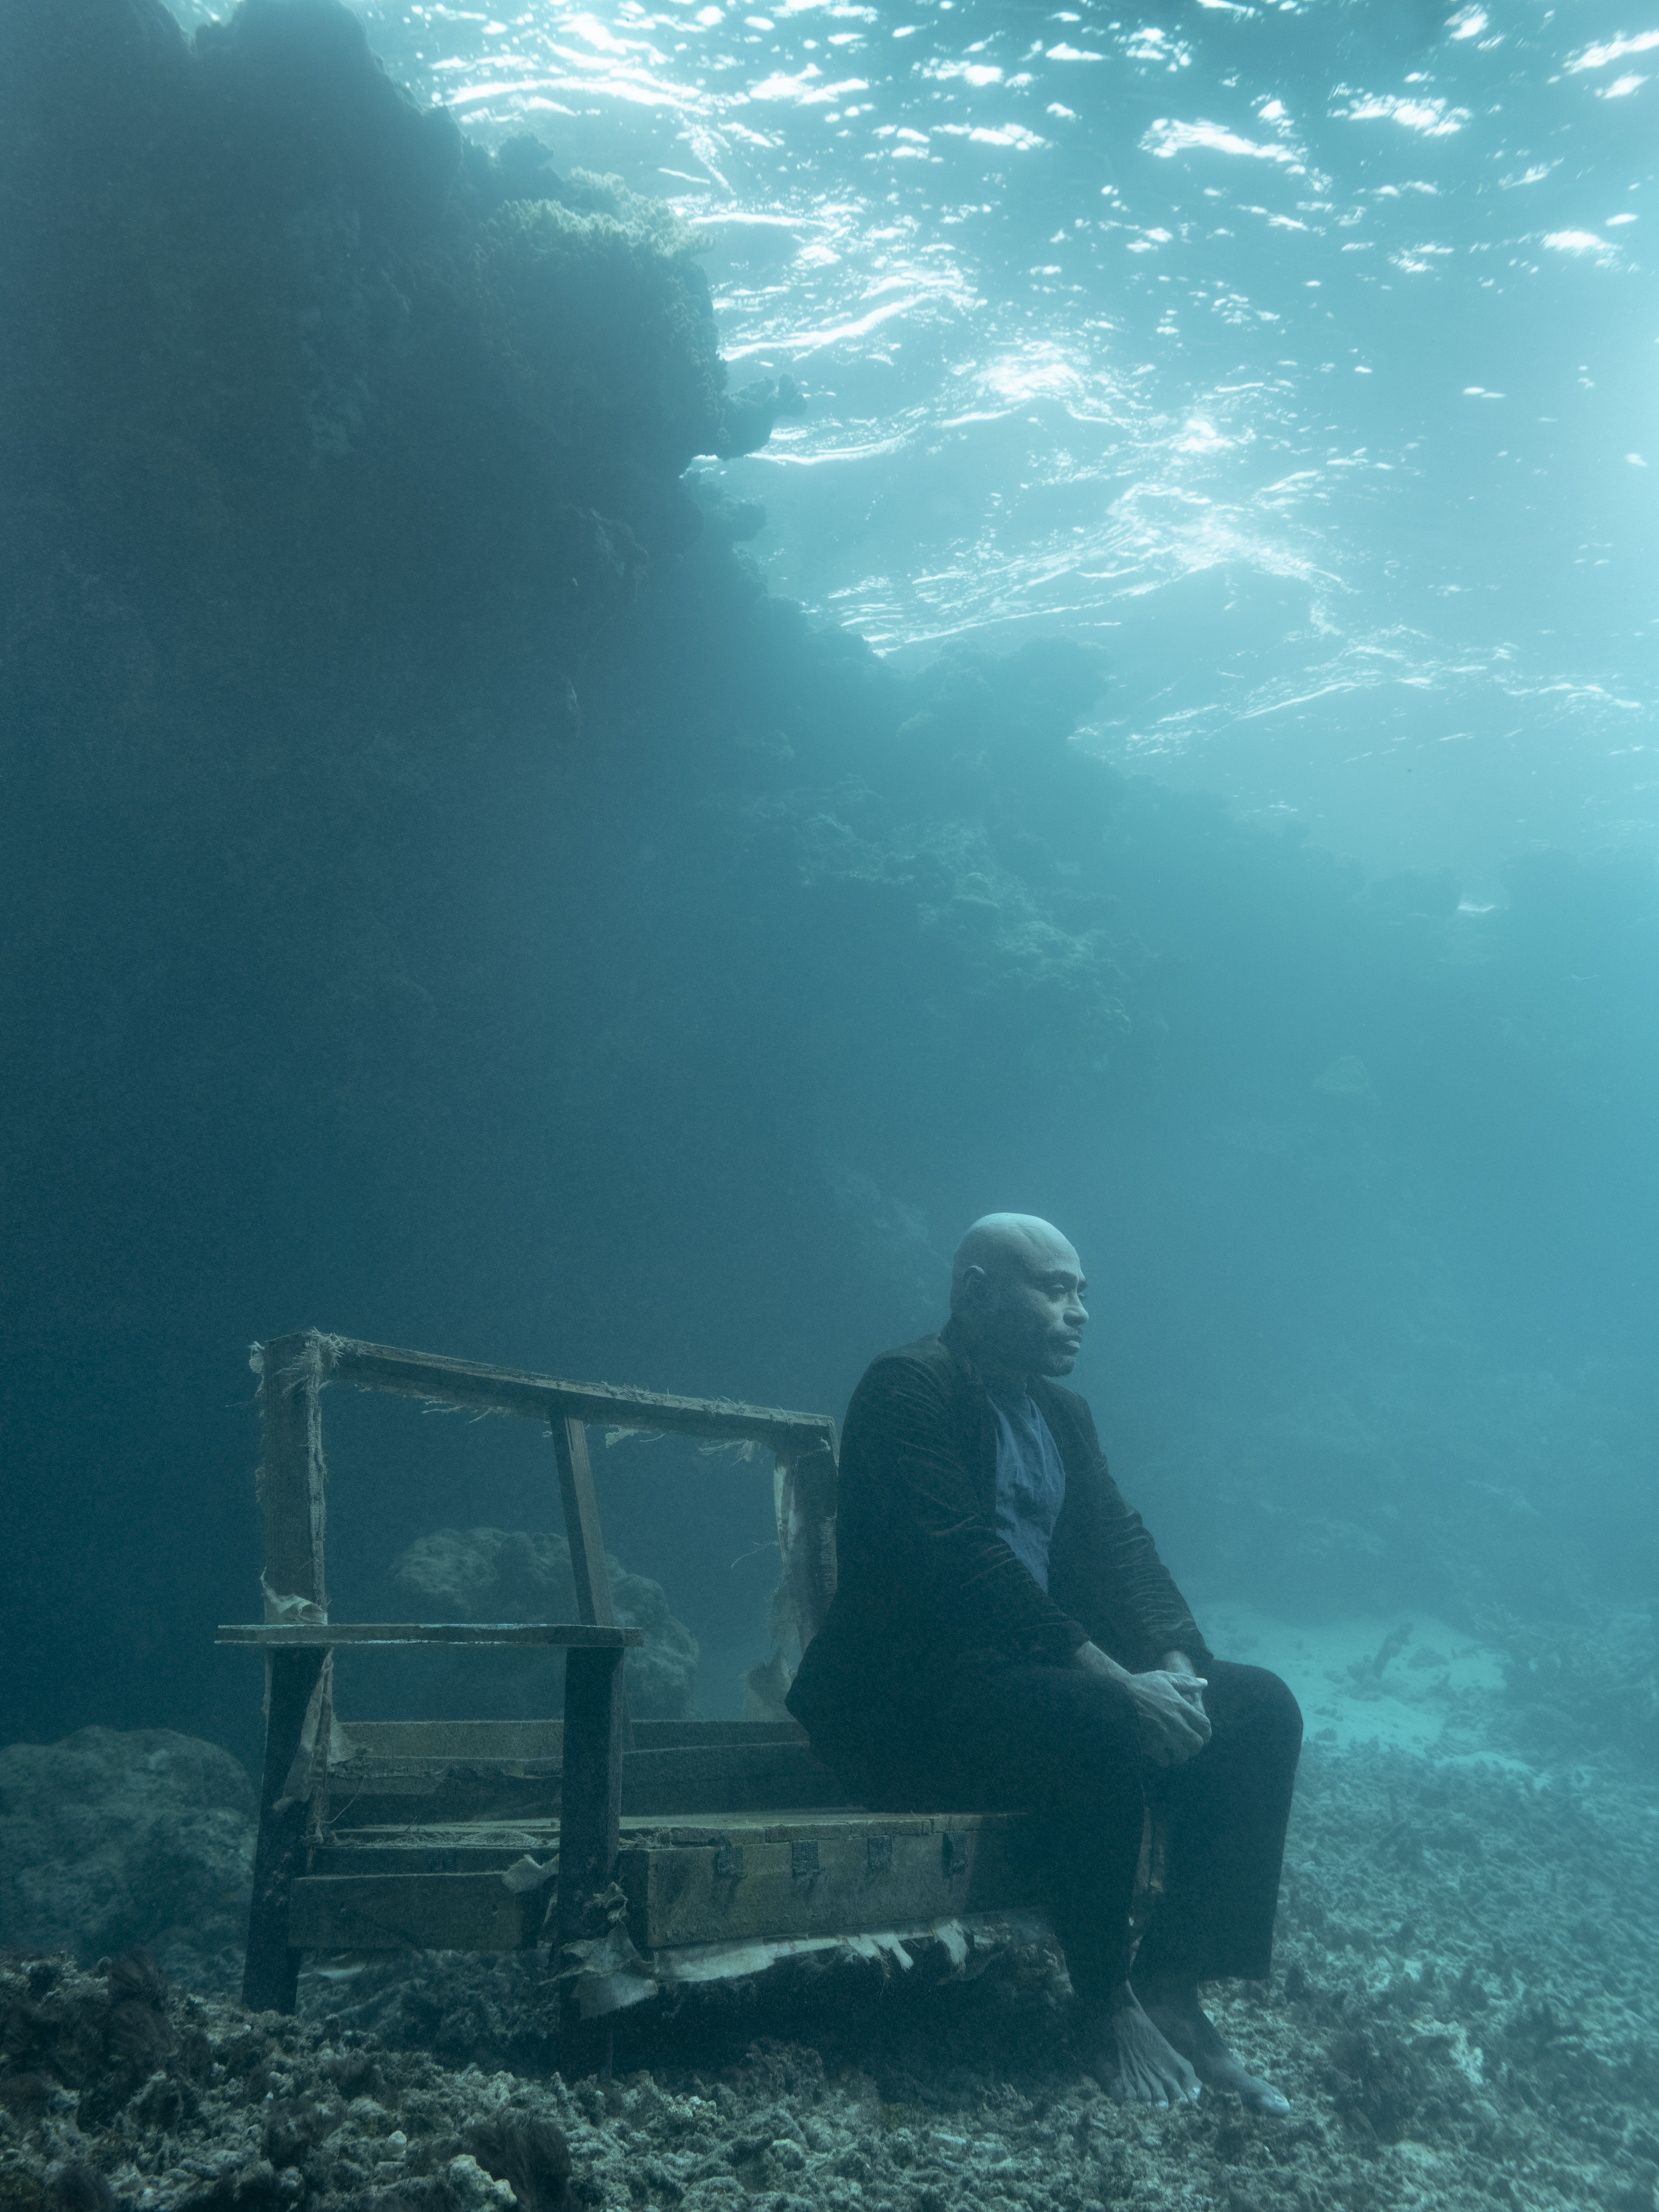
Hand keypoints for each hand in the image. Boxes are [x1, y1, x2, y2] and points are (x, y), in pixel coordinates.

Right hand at [1072, 1640, 1210, 1764]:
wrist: (1118, 1693)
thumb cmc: (1142, 1684)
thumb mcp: (1166, 1678)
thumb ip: (1187, 1682)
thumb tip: (1205, 1683)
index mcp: (1180, 1706)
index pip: (1204, 1726)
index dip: (1206, 1734)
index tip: (1202, 1735)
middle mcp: (1174, 1721)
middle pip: (1196, 1744)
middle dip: (1194, 1747)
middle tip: (1187, 1745)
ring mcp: (1161, 1734)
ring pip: (1182, 1755)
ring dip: (1179, 1754)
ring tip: (1174, 1750)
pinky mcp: (1149, 1743)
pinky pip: (1164, 1760)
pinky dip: (1164, 1759)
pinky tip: (1159, 1752)